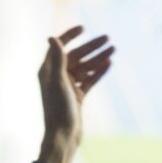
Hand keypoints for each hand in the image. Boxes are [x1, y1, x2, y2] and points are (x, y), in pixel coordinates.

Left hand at [37, 26, 113, 162]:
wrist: (63, 135)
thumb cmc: (58, 108)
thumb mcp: (58, 81)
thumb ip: (57, 59)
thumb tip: (52, 37)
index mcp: (48, 70)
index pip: (59, 47)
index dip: (70, 35)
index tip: (84, 28)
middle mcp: (57, 76)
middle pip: (76, 56)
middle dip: (91, 46)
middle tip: (108, 38)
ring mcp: (68, 86)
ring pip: (85, 67)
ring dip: (98, 58)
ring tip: (113, 49)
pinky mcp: (78, 96)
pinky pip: (89, 80)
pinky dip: (99, 72)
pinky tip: (110, 63)